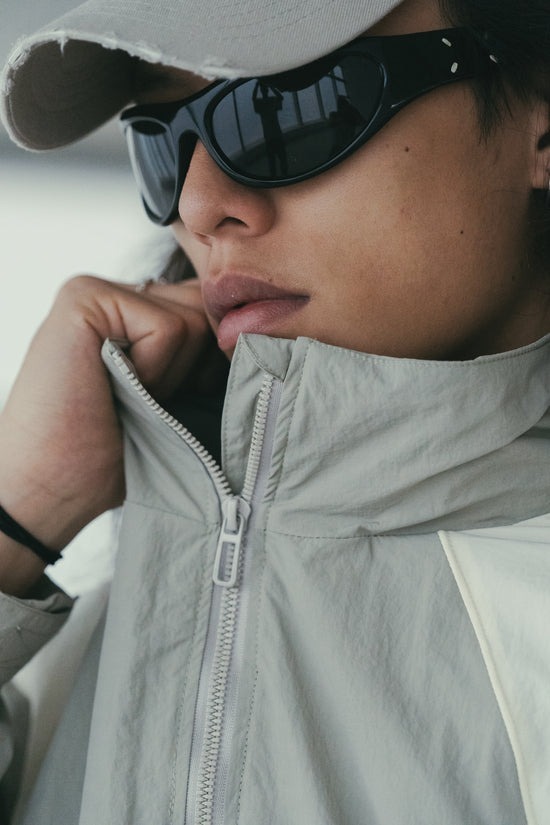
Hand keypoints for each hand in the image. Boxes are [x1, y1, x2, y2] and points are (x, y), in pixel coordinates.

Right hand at [0, 274, 217, 560]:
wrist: (49, 489)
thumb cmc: (113, 457)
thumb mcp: (176, 401)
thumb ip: (202, 358)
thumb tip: (262, 336)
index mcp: (133, 317)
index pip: (207, 313)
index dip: (210, 362)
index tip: (177, 401)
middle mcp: (116, 296)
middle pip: (208, 311)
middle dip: (197, 369)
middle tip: (150, 404)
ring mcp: (97, 291)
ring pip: (195, 320)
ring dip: (174, 376)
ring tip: (129, 399)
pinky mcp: (84, 298)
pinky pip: (168, 327)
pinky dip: (156, 372)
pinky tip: (116, 389)